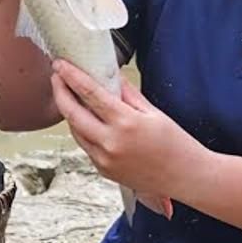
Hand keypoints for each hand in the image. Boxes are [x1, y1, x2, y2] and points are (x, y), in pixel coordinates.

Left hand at [49, 60, 205, 200]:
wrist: (185, 177)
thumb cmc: (176, 145)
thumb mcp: (153, 112)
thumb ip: (128, 94)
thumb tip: (111, 77)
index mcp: (126, 123)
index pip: (90, 93)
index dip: (71, 76)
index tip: (61, 65)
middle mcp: (111, 142)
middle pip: (72, 113)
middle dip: (60, 92)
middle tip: (57, 77)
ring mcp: (104, 159)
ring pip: (75, 131)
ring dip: (69, 112)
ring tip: (69, 96)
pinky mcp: (103, 170)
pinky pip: (85, 146)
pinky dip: (82, 131)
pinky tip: (86, 120)